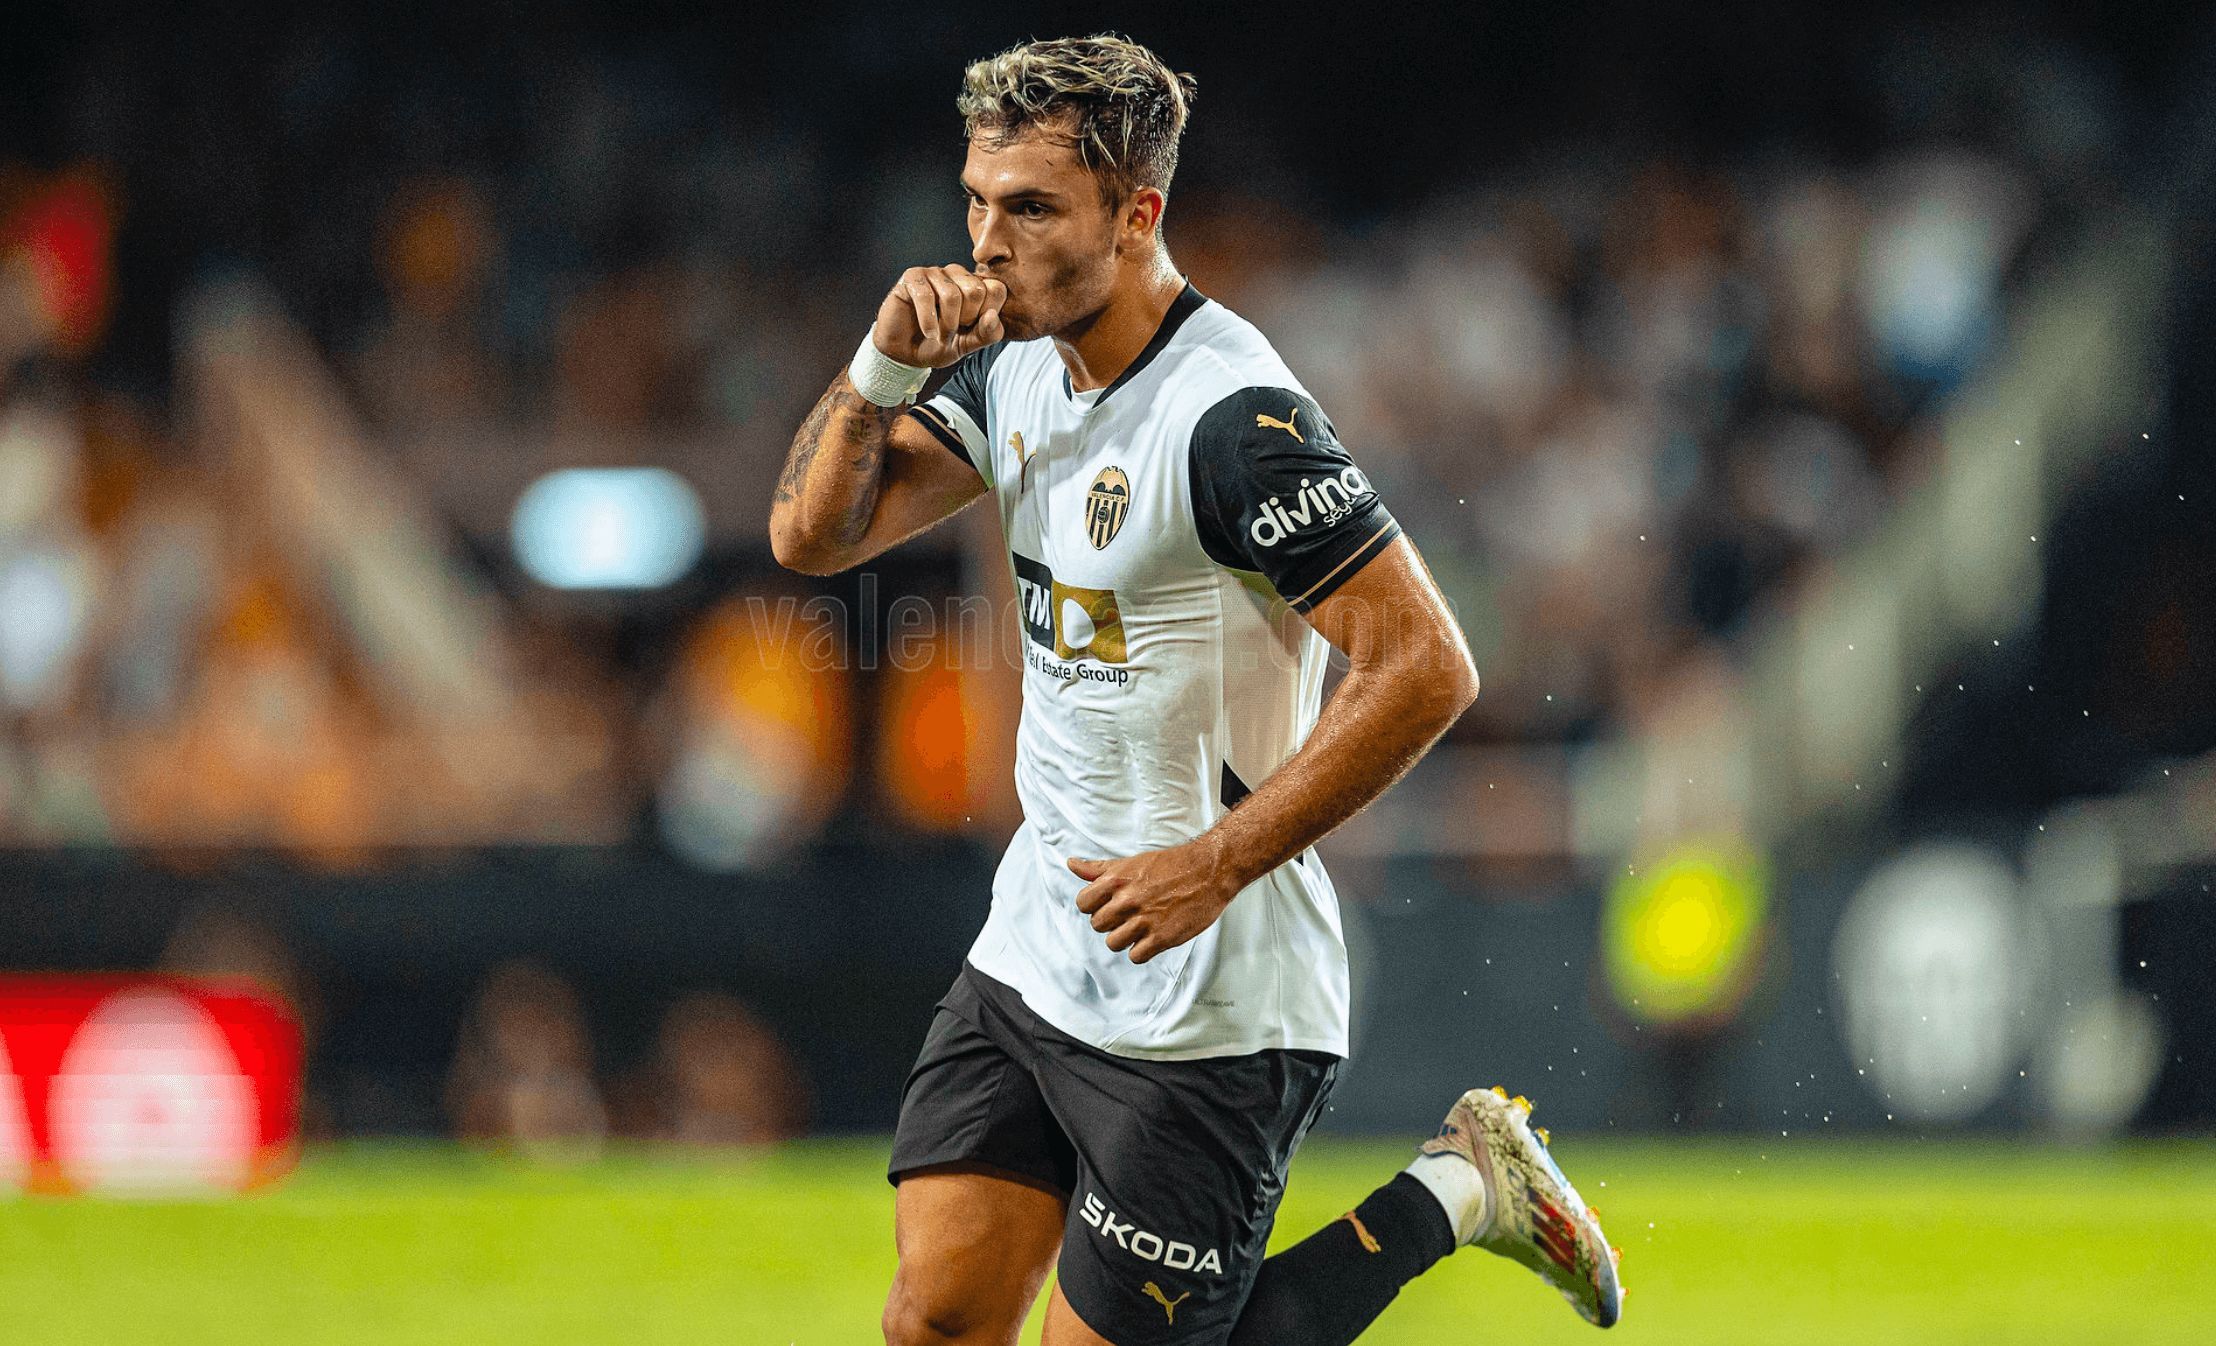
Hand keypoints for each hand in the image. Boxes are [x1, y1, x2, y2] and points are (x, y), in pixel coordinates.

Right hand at [873, 264, 1006, 368]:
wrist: (905, 354)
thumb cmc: (937, 345)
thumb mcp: (968, 345)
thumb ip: (987, 334)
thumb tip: (992, 315)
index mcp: (975, 285)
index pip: (996, 290)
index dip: (986, 317)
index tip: (971, 329)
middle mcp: (956, 275)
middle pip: (975, 290)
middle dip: (965, 320)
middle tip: (953, 333)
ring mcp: (934, 273)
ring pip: (952, 294)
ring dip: (946, 324)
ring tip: (939, 336)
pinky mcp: (912, 277)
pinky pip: (925, 295)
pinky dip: (928, 320)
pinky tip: (928, 332)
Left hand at [1068, 836, 1245, 964]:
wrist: (1209, 871)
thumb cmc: (1171, 865)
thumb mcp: (1131, 862)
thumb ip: (1099, 868)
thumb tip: (1071, 864)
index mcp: (1116, 880)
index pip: (1083, 904)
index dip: (1094, 906)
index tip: (1109, 904)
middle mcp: (1127, 900)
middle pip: (1097, 925)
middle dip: (1111, 922)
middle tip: (1129, 915)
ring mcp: (1144, 920)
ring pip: (1113, 943)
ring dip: (1125, 938)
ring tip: (1141, 927)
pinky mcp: (1162, 938)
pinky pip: (1136, 956)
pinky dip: (1142, 950)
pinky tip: (1152, 937)